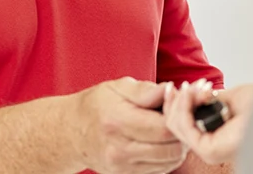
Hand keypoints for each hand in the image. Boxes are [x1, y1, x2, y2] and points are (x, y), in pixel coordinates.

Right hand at [69, 77, 187, 173]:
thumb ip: (145, 90)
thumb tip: (171, 90)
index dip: (179, 117)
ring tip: (170, 130)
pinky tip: (160, 142)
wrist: (70, 132)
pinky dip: (167, 157)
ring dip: (177, 147)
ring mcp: (122, 166)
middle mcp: (119, 148)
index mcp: (117, 121)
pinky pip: (160, 170)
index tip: (179, 107)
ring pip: (169, 162)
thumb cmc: (95, 106)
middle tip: (180, 119)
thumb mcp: (116, 87)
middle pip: (170, 149)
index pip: (164, 128)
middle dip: (182, 134)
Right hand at [162, 80, 252, 165]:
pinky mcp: (209, 151)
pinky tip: (194, 94)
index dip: (175, 104)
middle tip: (188, 85)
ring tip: (197, 88)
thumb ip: (206, 100)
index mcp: (214, 134)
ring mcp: (209, 150)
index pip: (181, 123)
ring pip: (175, 124)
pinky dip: (185, 105)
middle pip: (174, 124)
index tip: (175, 87)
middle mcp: (210, 144)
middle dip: (176, 100)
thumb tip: (188, 94)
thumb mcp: (227, 97)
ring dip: (182, 100)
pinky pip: (183, 126)